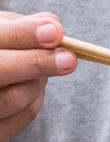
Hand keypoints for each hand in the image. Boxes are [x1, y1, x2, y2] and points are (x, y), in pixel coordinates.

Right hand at [0, 11, 76, 141]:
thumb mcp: (1, 33)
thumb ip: (23, 27)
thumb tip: (54, 25)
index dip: (24, 34)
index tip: (56, 31)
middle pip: (0, 70)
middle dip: (38, 63)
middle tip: (70, 59)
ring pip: (18, 96)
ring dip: (40, 81)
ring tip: (43, 67)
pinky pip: (25, 116)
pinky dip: (36, 98)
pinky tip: (30, 86)